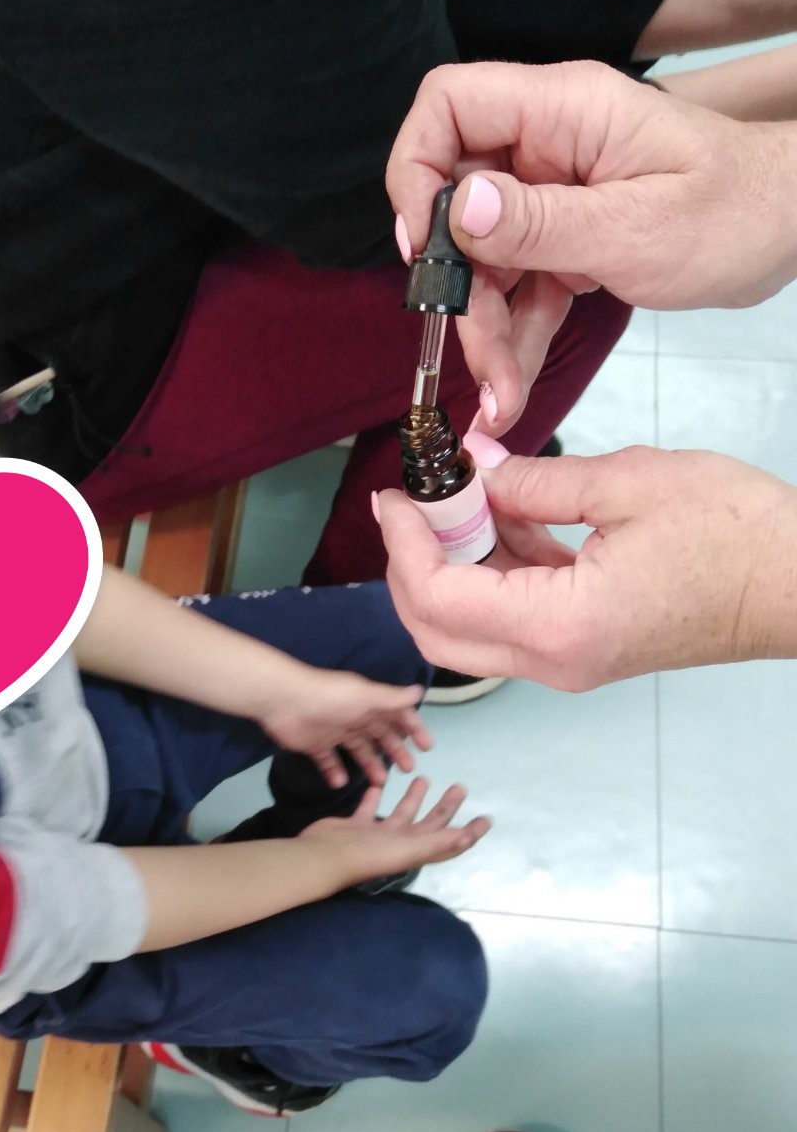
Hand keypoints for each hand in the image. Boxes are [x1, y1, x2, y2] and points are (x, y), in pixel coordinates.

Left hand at [258, 668, 431, 787]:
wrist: (285, 701)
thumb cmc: (330, 696)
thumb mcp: (365, 695)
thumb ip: (391, 698)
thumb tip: (420, 691)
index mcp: (368, 703)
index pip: (397, 716)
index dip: (413, 729)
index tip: (427, 746)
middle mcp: (354, 717)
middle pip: (380, 736)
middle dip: (394, 751)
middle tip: (407, 770)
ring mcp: (334, 732)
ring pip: (358, 750)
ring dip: (369, 765)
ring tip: (380, 783)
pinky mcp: (315, 745)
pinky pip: (328, 762)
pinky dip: (334, 773)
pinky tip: (341, 784)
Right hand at [304, 779, 490, 879]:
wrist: (324, 855)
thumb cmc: (368, 853)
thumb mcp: (408, 848)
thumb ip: (438, 841)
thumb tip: (469, 837)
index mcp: (416, 849)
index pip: (450, 841)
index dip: (469, 833)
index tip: (486, 818)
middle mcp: (400, 843)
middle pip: (430, 823)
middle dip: (447, 807)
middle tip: (460, 787)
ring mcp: (377, 835)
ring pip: (402, 813)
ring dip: (414, 797)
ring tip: (424, 777)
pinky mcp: (356, 825)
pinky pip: (370, 808)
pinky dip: (376, 795)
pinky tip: (380, 781)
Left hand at [378, 439, 796, 691]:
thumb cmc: (735, 535)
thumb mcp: (628, 484)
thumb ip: (536, 480)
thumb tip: (477, 467)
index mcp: (558, 627)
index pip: (439, 598)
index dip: (404, 546)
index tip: (395, 498)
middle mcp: (553, 662)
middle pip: (437, 632)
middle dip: (409, 568)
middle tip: (414, 506)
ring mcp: (566, 663)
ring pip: (468, 631)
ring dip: (449, 570)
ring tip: (461, 501)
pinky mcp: (581, 649)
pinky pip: (510, 621)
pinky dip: (490, 575)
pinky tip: (501, 520)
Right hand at [386, 60, 796, 433]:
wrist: (785, 231)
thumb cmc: (733, 212)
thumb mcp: (633, 226)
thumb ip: (539, 221)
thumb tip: (456, 210)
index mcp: (561, 112)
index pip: (449, 107)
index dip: (417, 171)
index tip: (425, 246)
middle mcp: (546, 148)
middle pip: (455, 206)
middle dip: (459, 289)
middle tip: (474, 354)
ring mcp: (552, 196)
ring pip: (482, 264)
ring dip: (485, 334)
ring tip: (501, 399)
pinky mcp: (563, 241)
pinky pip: (518, 291)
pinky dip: (514, 342)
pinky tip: (511, 390)